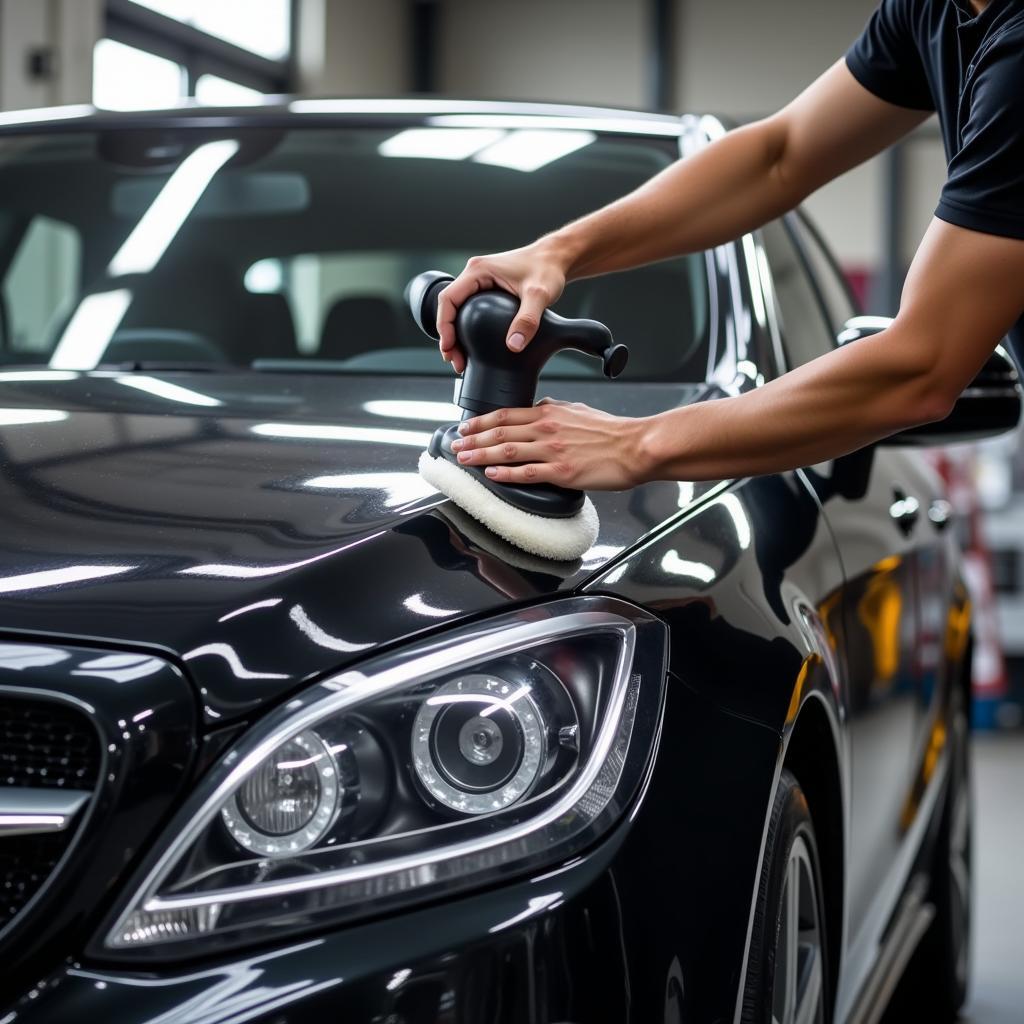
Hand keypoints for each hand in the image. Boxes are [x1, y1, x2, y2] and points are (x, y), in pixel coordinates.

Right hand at [436, 241, 568, 373]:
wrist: (556, 259)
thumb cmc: (547, 269)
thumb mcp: (539, 295)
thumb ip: (527, 320)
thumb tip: (513, 346)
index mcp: (478, 270)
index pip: (448, 299)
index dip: (444, 326)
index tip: (449, 348)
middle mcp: (475, 274)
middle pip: (449, 307)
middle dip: (448, 336)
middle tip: (455, 361)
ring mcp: (480, 282)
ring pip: (457, 310)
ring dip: (455, 335)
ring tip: (460, 359)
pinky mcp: (487, 289)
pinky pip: (468, 310)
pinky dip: (466, 329)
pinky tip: (472, 346)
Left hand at [449, 398, 650, 489]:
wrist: (636, 446)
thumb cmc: (612, 432)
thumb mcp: (578, 410)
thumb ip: (555, 410)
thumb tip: (538, 408)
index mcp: (549, 412)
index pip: (505, 414)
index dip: (480, 422)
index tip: (465, 428)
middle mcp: (546, 428)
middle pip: (499, 432)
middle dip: (472, 439)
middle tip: (454, 445)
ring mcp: (552, 450)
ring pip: (506, 451)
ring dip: (480, 455)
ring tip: (463, 459)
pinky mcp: (562, 472)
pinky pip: (526, 473)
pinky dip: (504, 473)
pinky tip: (490, 474)